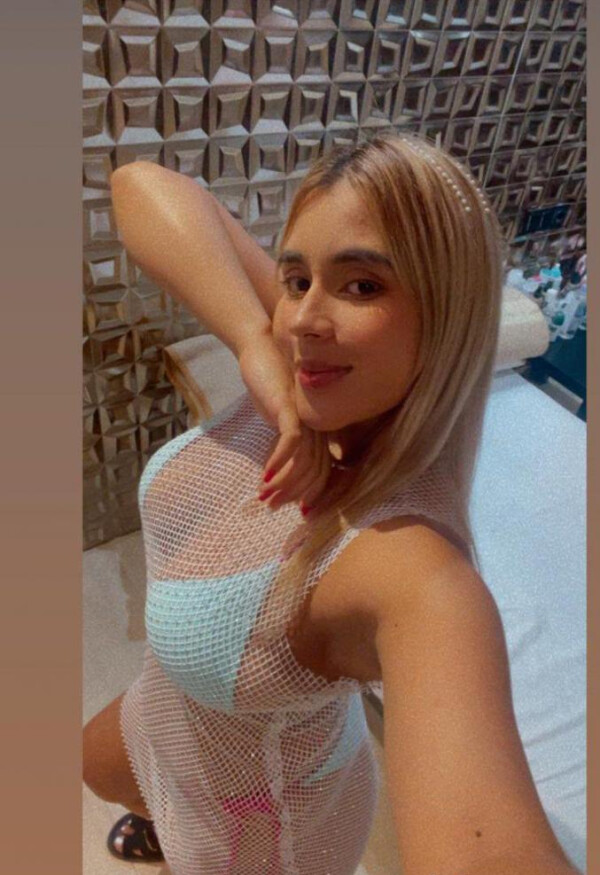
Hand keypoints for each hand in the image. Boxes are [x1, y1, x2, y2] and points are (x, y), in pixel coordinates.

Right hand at [238, 329, 331, 513]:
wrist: (260, 350)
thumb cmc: (270, 385)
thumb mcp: (280, 418)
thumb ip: (287, 441)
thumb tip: (280, 472)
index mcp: (319, 432)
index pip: (324, 472)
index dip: (313, 495)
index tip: (299, 512)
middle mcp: (318, 427)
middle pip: (316, 472)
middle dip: (294, 495)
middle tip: (272, 508)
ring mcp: (307, 418)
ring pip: (304, 462)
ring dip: (283, 484)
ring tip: (264, 497)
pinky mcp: (291, 408)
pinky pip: (292, 443)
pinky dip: (279, 463)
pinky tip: (266, 477)